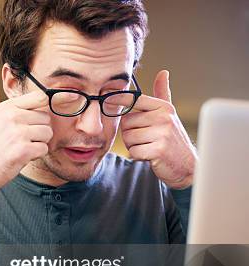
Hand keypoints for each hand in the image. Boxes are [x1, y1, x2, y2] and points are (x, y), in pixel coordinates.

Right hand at [0, 71, 52, 192]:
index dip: (45, 107)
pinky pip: (44, 148)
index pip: (40, 98)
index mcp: (7, 107)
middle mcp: (12, 117)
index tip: (43, 115)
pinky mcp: (23, 150)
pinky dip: (37, 155)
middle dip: (39, 131)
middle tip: (23, 140)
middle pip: (46, 118)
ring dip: (39, 143)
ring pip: (47, 133)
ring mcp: (18, 133)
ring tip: (22, 148)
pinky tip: (23, 157)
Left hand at [120, 70, 197, 188]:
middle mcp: (164, 118)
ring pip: (128, 138)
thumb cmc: (173, 138)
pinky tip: (150, 156)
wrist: (187, 165)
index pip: (135, 99)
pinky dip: (138, 156)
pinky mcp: (159, 150)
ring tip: (149, 146)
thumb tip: (163, 72)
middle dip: (130, 133)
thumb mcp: (169, 114)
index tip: (105, 99)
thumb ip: (162, 94)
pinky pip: (134, 151)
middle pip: (126, 123)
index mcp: (163, 107)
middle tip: (145, 139)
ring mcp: (162, 133)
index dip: (118, 99)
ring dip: (134, 146)